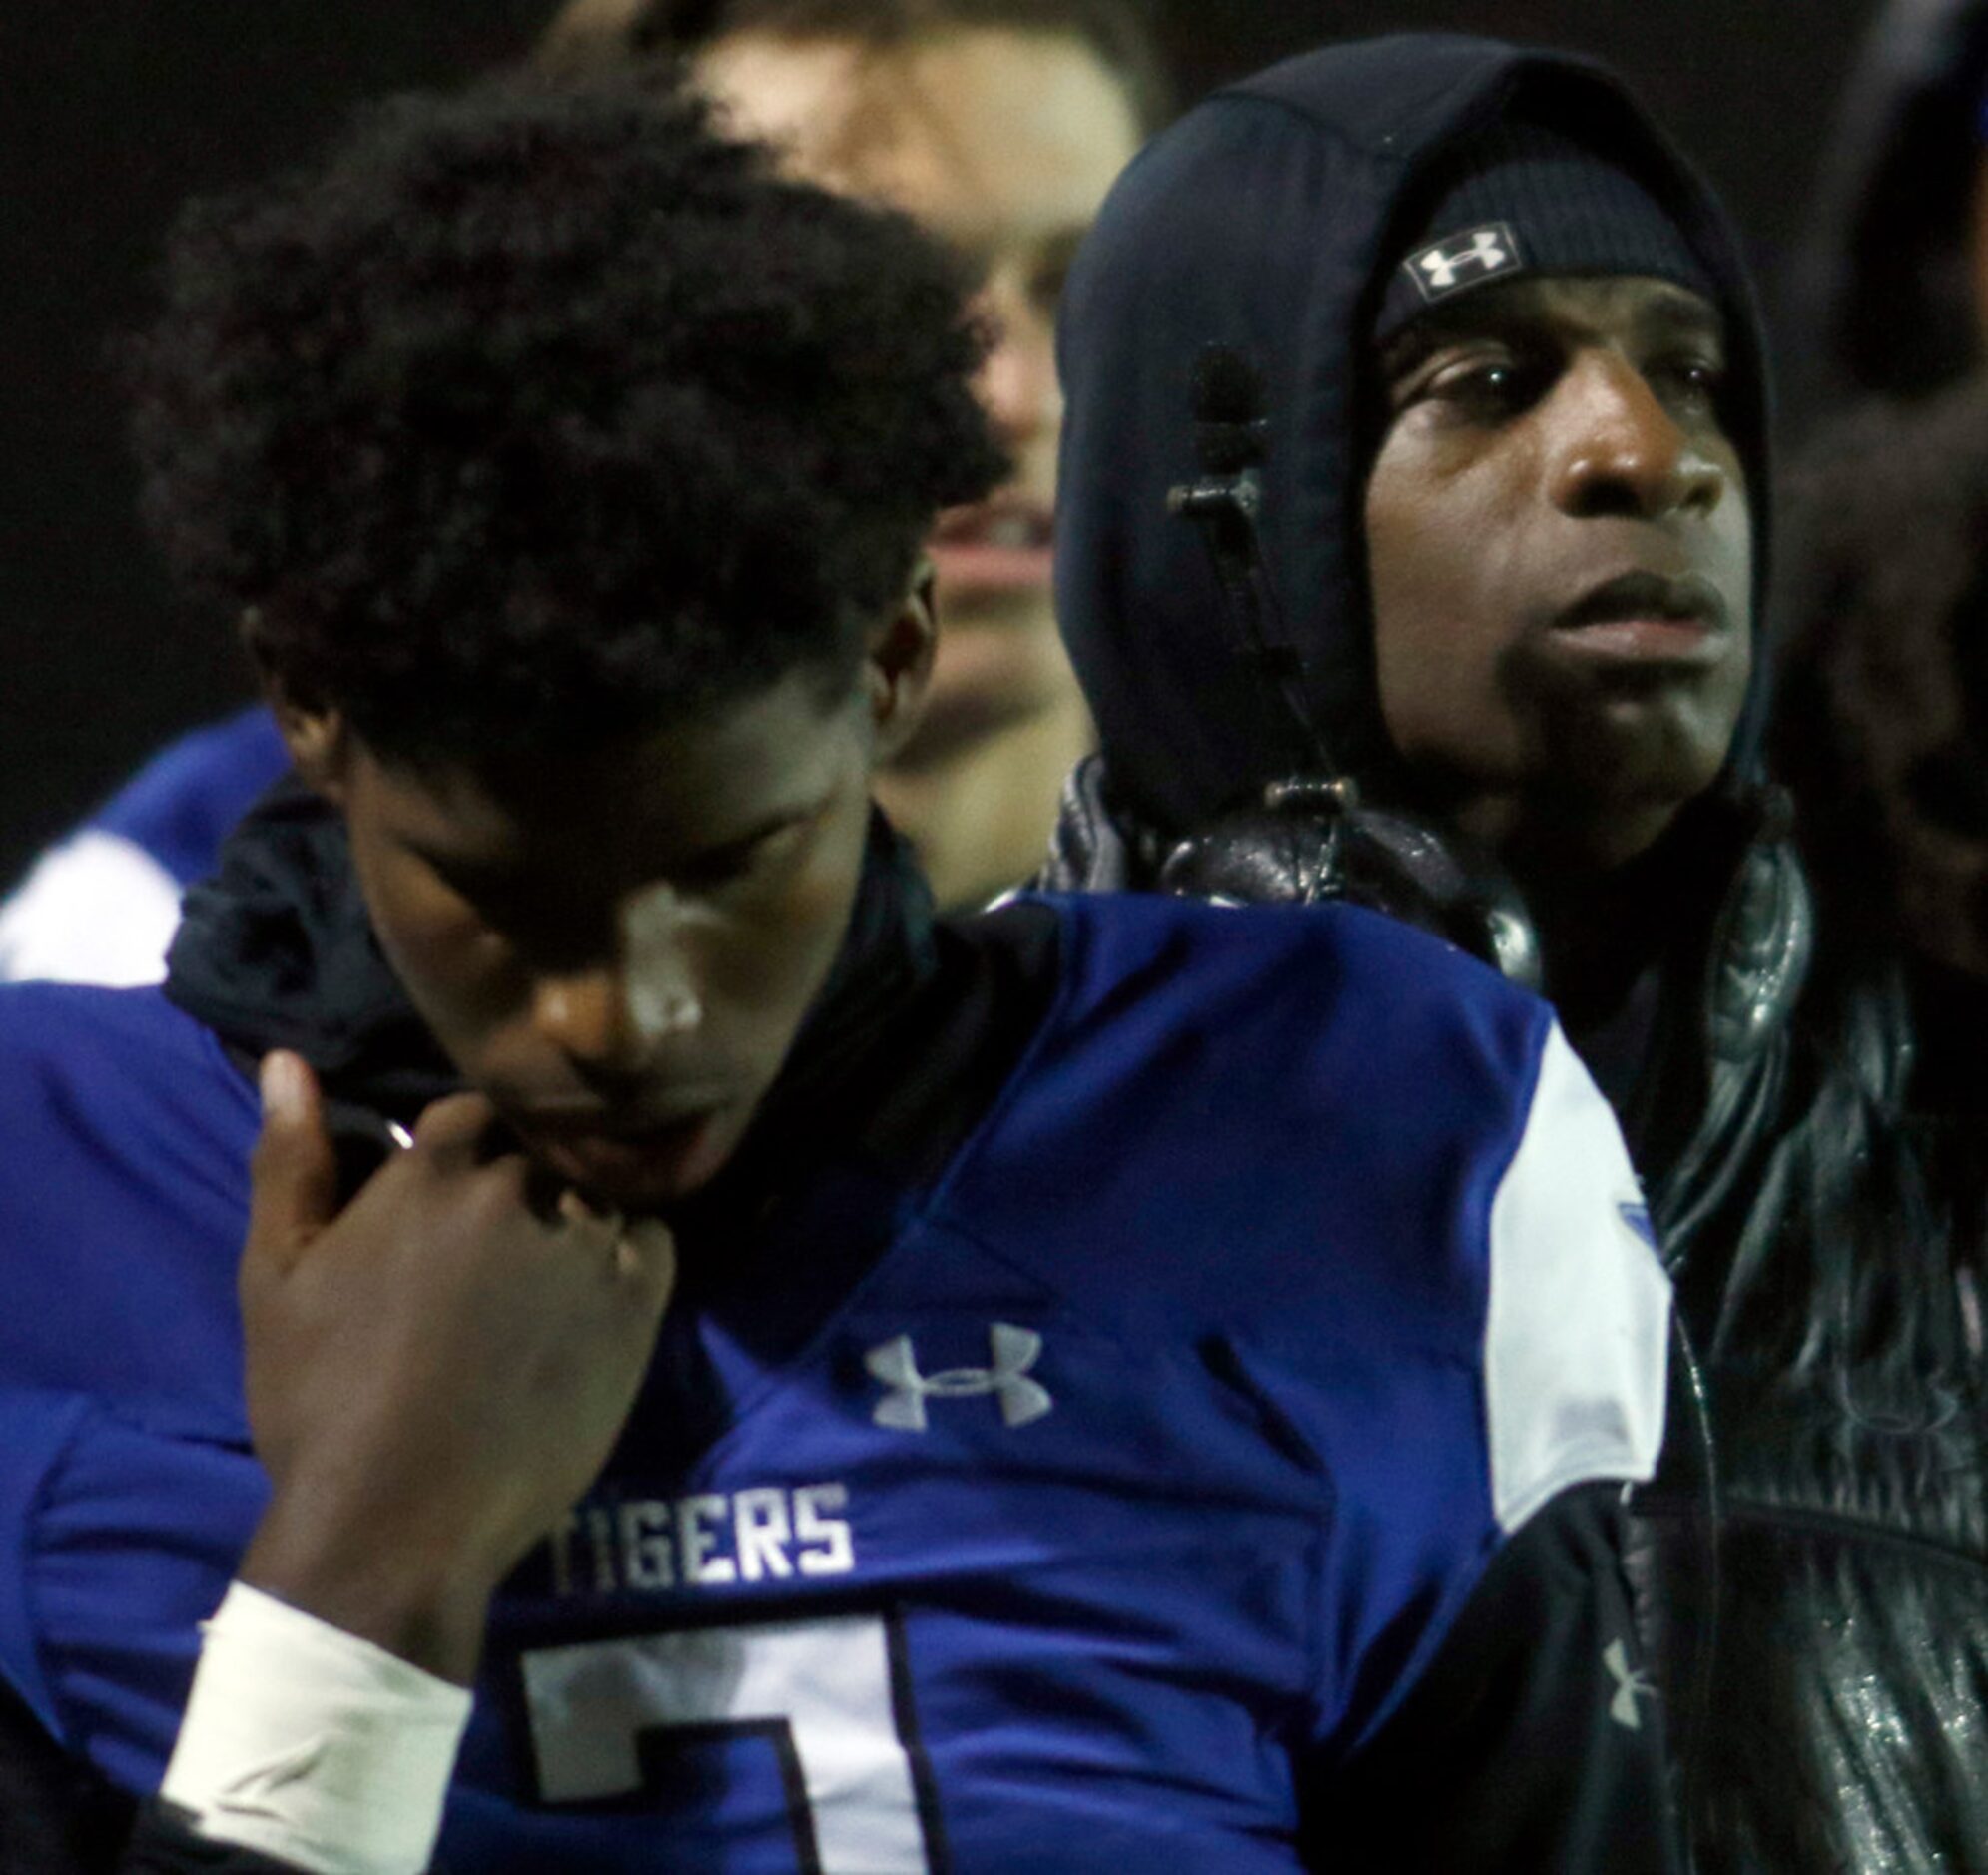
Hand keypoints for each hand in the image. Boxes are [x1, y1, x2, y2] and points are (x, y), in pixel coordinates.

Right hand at [236, 1051, 674, 1682]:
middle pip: (542, 1152)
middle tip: (499, 1254)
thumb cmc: (319, 1400)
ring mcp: (587, 1245)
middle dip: (524, 1186)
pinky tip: (597, 1297)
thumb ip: (292, 1161)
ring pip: (598, 1192)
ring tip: (545, 1284)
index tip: (457, 1200)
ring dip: (578, 1218)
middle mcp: (521, 1190)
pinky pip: (653, 1239)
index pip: (479, 1110)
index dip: (472, 1152)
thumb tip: (290, 1062)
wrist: (395, 1523)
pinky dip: (631, 1253)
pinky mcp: (639, 1304)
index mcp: (436, 1169)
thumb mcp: (276, 1276)